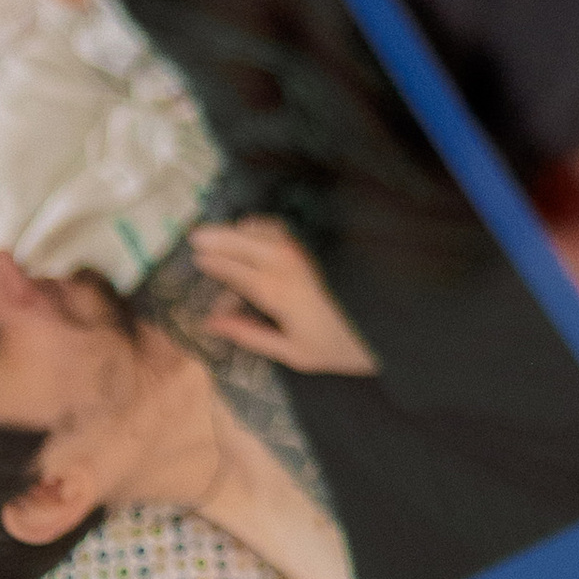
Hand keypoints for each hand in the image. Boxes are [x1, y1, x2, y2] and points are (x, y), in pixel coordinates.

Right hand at [191, 219, 378, 374]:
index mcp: (279, 293)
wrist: (383, 328)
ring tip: (219, 234)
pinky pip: (282, 229)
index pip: (237, 271)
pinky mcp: (317, 249)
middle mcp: (290, 266)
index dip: (214, 262)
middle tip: (195, 235)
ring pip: (264, 230)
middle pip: (246, 242)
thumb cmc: (336, 346)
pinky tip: (252, 233)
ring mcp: (306, 253)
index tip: (195, 257)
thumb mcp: (291, 352)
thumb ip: (249, 334)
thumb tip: (212, 323)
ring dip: (239, 229)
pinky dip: (262, 226)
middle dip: (219, 237)